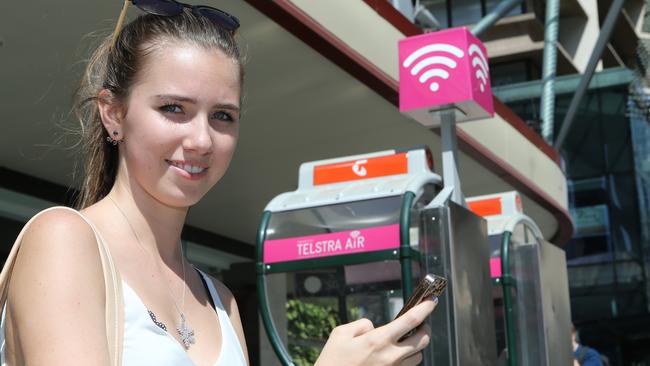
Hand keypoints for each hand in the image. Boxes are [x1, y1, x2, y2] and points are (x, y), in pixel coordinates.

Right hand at [314, 298, 437, 365]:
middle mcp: (390, 356)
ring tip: (404, 341)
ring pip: (418, 356)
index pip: (411, 320)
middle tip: (420, 322)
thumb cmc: (333, 361)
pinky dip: (405, 359)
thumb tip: (374, 328)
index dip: (425, 308)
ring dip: (415, 346)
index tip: (431, 301)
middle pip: (423, 340)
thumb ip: (362, 325)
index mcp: (378, 340)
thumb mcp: (341, 333)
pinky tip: (392, 355)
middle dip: (425, 328)